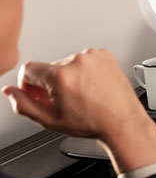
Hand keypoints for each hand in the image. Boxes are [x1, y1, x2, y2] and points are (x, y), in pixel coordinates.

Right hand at [2, 49, 155, 173]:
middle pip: (49, 67)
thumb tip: (10, 91)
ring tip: (81, 95)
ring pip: (68, 63)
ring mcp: (93, 56)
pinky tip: (92, 87)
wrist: (123, 121)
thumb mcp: (50, 120)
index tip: (36, 93)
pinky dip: (85, 71)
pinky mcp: (105, 55)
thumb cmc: (92, 122)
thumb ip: (23, 105)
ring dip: (69, 76)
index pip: (28, 69)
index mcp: (61, 75)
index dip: (28, 84)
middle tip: (63, 101)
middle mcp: (77, 61)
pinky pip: (85, 60)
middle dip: (51, 83)